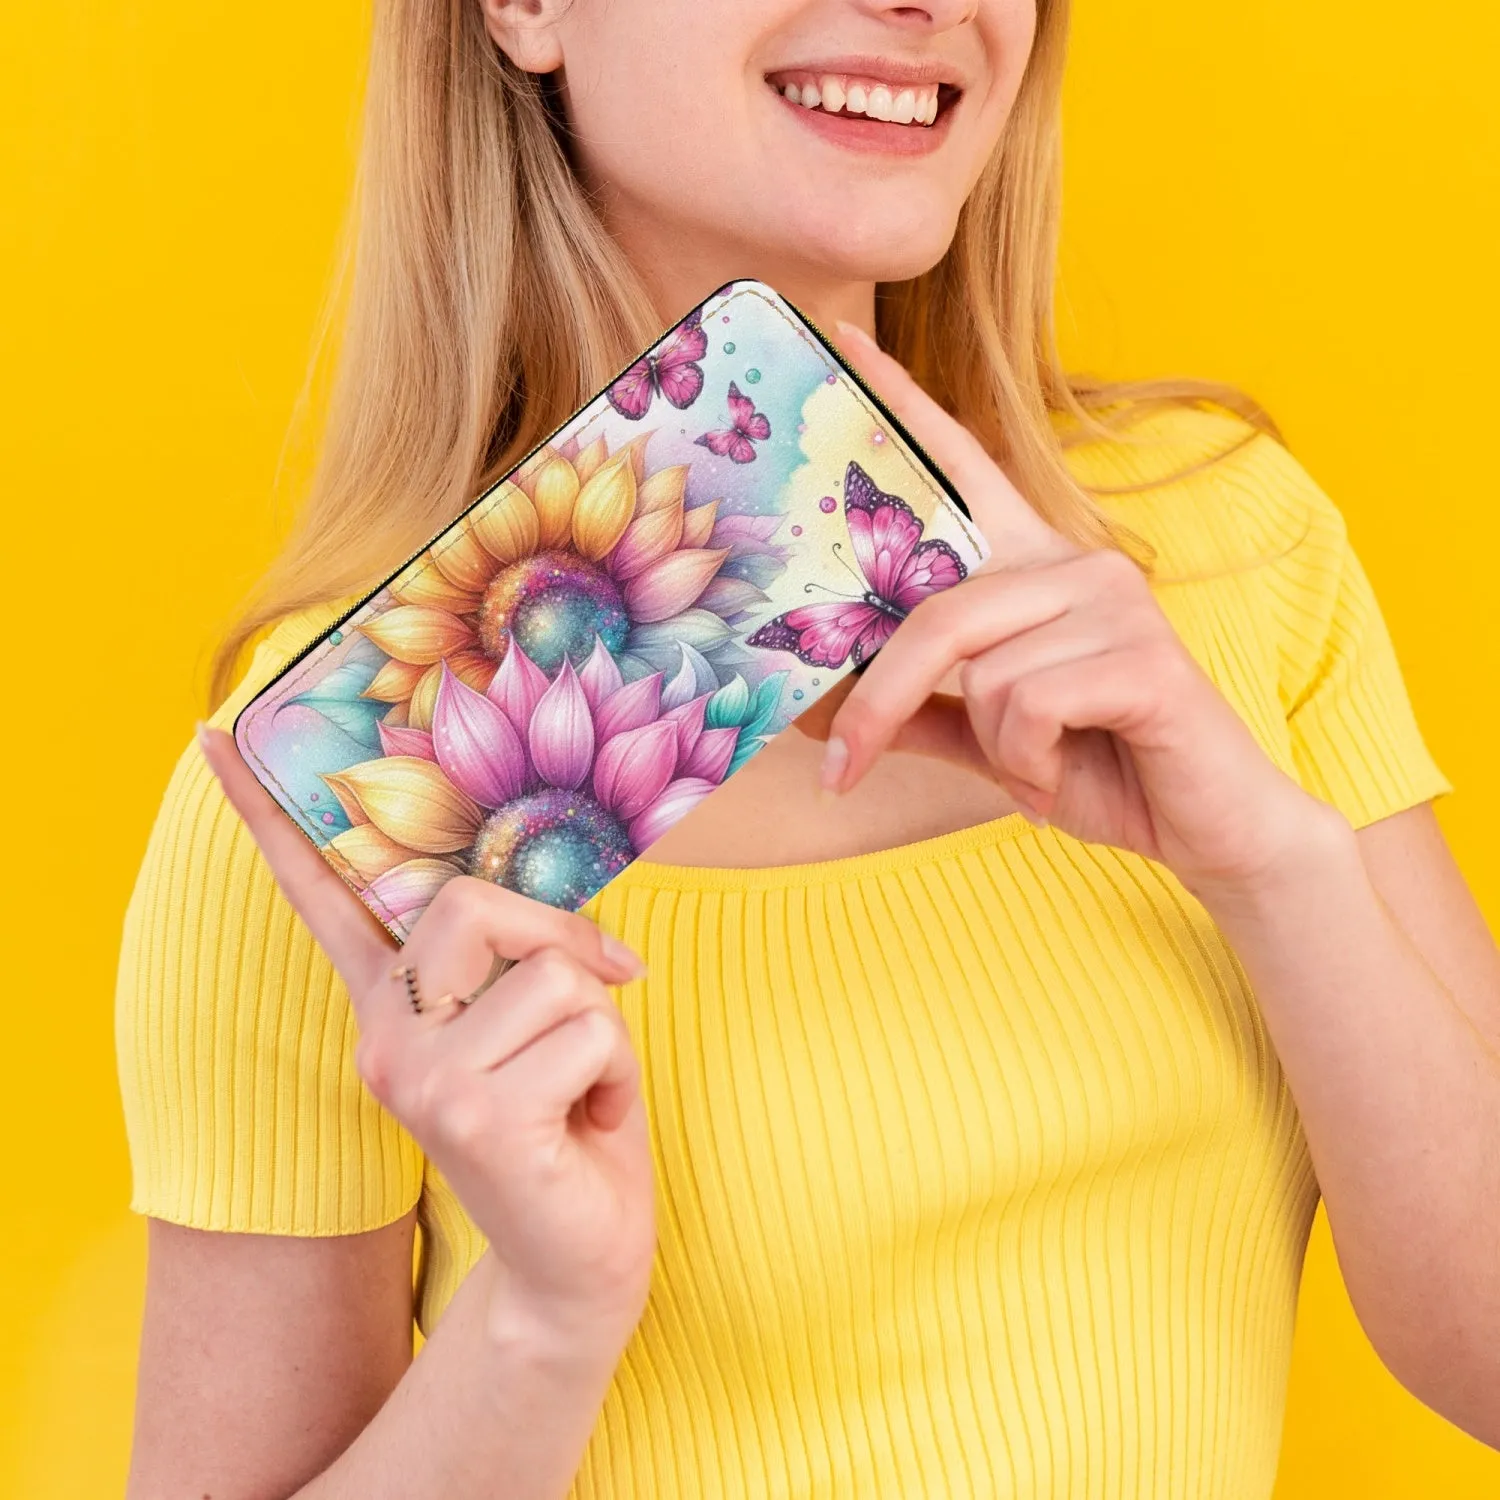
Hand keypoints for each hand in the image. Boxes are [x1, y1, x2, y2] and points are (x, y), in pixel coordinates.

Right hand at [197, 725, 656, 1353]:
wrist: (577, 1259)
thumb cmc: (572, 1123)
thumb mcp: (549, 1022)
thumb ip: (529, 958)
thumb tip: (581, 922)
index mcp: (395, 1004)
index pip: (323, 898)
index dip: (269, 816)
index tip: (213, 737)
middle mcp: (386, 1036)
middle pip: (476, 904)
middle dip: (567, 941)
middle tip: (606, 990)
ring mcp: (419, 1078)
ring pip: (553, 971)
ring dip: (603, 1029)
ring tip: (579, 1091)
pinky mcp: (472, 1116)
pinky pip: (590, 1029)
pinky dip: (618, 1075)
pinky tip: (585, 1125)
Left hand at [820, 320, 1342, 897]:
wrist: (1206, 827)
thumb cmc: (1098, 767)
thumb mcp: (990, 738)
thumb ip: (918, 711)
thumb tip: (815, 711)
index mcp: (1038, 569)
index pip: (965, 470)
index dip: (903, 407)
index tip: (844, 342)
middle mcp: (1078, 563)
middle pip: (936, 611)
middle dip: (880, 704)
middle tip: (842, 769)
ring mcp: (1115, 600)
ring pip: (982, 672)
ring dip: (996, 746)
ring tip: (1041, 765)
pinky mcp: (1144, 654)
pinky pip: (1027, 703)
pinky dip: (1028, 761)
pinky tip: (1064, 773)